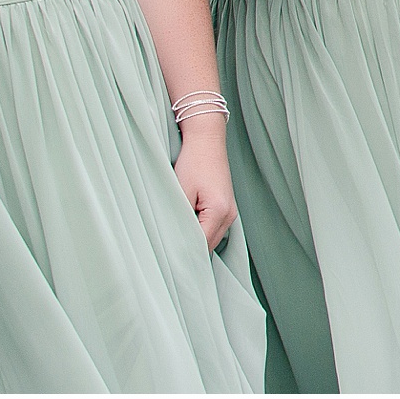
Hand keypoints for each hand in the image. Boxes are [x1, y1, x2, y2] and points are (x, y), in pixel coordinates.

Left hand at [174, 126, 236, 251]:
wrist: (207, 140)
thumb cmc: (194, 161)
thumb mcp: (181, 191)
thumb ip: (180, 218)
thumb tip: (175, 239)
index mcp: (219, 212)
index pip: (202, 245)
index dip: (185, 253)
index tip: (168, 259)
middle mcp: (230, 215)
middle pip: (209, 246)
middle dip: (191, 250)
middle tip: (168, 255)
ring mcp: (231, 212)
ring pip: (212, 238)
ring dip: (196, 240)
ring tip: (176, 240)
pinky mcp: (226, 207)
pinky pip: (214, 228)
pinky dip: (201, 231)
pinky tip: (187, 227)